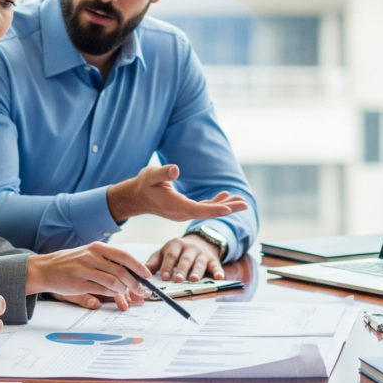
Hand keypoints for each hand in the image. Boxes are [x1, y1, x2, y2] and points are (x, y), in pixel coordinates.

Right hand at [26, 243, 148, 311]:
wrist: (45, 269)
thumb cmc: (71, 263)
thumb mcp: (90, 254)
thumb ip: (108, 262)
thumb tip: (131, 273)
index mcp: (98, 247)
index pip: (124, 256)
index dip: (138, 266)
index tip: (147, 275)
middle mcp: (92, 256)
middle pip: (121, 270)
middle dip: (135, 283)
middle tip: (141, 291)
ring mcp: (85, 269)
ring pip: (113, 281)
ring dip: (124, 290)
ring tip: (128, 295)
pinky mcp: (79, 283)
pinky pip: (101, 290)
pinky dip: (111, 294)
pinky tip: (115, 296)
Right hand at [107, 165, 247, 223]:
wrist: (137, 197)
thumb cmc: (144, 184)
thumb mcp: (151, 175)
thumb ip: (163, 173)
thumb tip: (175, 169)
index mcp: (175, 206)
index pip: (198, 209)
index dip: (214, 208)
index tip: (229, 209)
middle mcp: (181, 212)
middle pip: (208, 212)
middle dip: (227, 209)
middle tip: (246, 204)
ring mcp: (184, 212)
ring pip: (208, 211)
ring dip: (225, 206)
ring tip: (241, 202)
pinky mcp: (185, 209)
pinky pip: (203, 208)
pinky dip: (215, 203)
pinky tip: (225, 197)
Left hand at [146, 234, 224, 282]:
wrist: (200, 241)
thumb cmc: (178, 251)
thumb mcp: (164, 252)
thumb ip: (154, 262)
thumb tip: (141, 273)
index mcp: (175, 245)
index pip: (170, 255)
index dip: (167, 265)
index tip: (163, 276)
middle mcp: (189, 248)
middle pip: (185, 259)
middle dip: (181, 269)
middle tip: (177, 279)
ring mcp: (202, 254)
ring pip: (199, 262)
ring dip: (197, 271)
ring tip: (194, 280)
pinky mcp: (213, 259)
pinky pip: (216, 265)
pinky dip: (218, 271)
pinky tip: (219, 277)